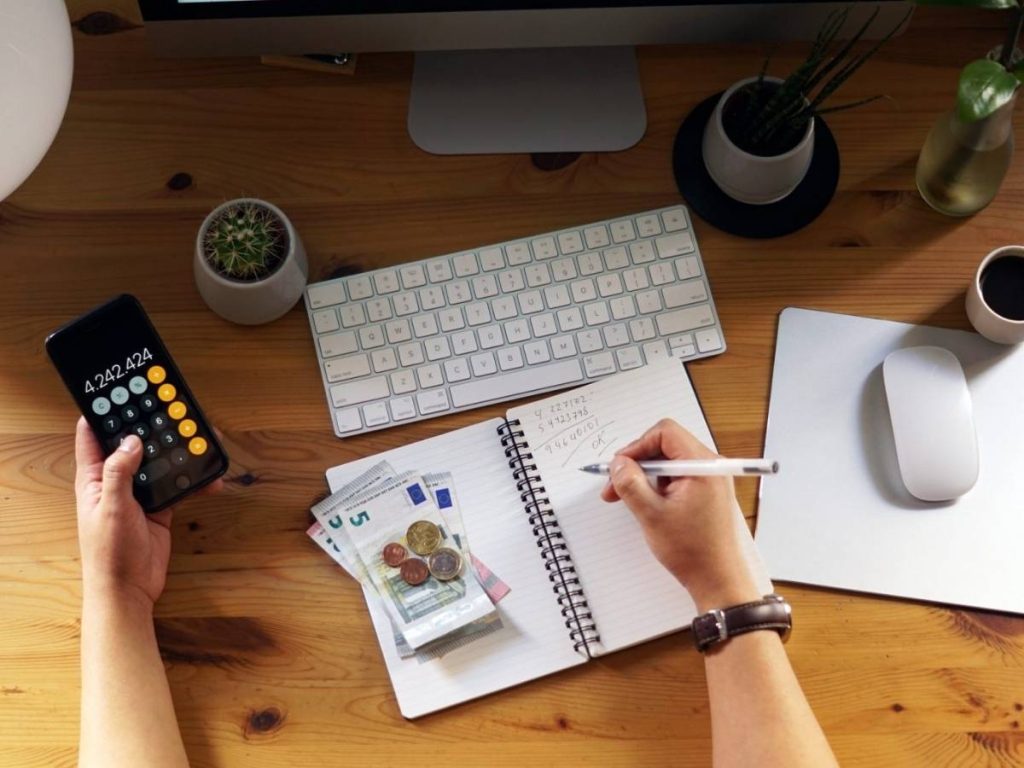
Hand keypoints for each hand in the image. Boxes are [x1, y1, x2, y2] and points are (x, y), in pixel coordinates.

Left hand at [74, 417, 221, 609]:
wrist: (129, 589)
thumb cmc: (109, 553)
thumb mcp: (112, 507)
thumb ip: (120, 472)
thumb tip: (132, 440)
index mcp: (94, 477)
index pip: (92, 436)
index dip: (103, 412)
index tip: (121, 392)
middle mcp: (116, 481)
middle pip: (133, 444)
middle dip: (150, 426)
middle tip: (170, 408)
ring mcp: (139, 494)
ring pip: (160, 462)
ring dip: (178, 452)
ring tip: (197, 438)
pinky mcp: (159, 507)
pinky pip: (178, 485)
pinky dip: (195, 481)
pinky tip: (210, 479)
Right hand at [601, 419, 760, 611]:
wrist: (718, 580)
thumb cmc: (694, 551)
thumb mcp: (651, 514)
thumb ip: (630, 484)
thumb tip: (618, 464)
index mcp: (703, 466)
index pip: (665, 433)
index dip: (637, 446)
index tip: (620, 466)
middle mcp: (709, 467)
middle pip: (665, 445)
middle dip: (636, 462)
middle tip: (615, 484)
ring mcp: (709, 480)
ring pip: (668, 462)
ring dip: (644, 476)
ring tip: (626, 497)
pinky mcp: (705, 492)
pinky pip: (676, 477)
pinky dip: (656, 486)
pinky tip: (643, 503)